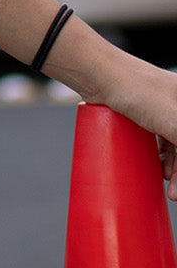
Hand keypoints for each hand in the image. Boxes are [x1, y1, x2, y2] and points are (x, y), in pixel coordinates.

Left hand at [90, 53, 176, 201]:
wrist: (97, 74)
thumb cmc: (137, 90)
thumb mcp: (173, 121)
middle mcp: (176, 98)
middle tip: (174, 192)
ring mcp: (161, 103)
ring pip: (174, 141)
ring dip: (174, 166)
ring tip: (167, 184)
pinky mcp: (143, 108)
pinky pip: (160, 135)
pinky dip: (161, 154)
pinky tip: (159, 168)